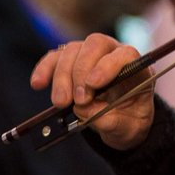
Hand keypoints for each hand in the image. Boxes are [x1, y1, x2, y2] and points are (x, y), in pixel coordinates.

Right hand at [30, 33, 154, 150]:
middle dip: (81, 71)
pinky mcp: (71, 61)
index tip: (93, 84)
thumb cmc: (129, 121)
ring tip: (60, 102)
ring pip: (73, 50)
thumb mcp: (129, 129)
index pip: (125, 54)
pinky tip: (38, 83)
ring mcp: (92, 54)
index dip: (108, 66)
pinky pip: (55, 57)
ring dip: (63, 75)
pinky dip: (45, 69)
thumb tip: (83, 109)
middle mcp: (114, 53)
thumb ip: (111, 121)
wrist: (121, 122)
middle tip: (77, 100)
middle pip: (95, 45)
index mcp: (136, 67)